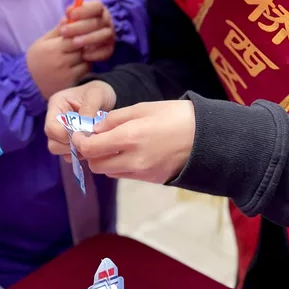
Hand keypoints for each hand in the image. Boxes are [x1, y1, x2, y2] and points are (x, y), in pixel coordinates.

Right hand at [27, 26, 90, 98]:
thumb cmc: (39, 59)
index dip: (79, 33)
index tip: (80, 32)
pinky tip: (79, 63)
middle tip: (84, 41)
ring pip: (87, 58)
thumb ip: (57, 30)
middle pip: (82, 47)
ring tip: (81, 52)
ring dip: (87, 54)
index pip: (74, 37)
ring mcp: (67, 74)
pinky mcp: (72, 82)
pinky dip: (86, 65)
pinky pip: (86, 70)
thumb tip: (69, 17)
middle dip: (84, 43)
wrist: (31, 84)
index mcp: (52, 49)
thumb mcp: (43, 42)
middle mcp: (60, 61)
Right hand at [44, 81, 117, 156]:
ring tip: (90, 143)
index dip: (65, 135)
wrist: (106, 97)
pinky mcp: (68, 141)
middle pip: (52, 143)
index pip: (51, 128)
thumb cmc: (99, 92)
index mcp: (56, 105)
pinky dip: (79, 154)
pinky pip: (68, 155)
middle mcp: (54, 120)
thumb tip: (84, 129)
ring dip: (74, 151)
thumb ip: (89, 108)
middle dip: (70, 145)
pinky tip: (90, 146)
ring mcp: (60, 132)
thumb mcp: (96, 94)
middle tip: (88, 140)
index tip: (83, 134)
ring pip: (59, 150)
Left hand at [62, 0, 115, 62]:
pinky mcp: (109, 49)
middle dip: (80, 27)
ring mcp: (109, 35)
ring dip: (88, 39)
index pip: (96, 6)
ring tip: (74, 42)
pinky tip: (84, 54)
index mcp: (98, 9)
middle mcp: (106, 21)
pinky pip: (106, 51)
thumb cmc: (71, 28)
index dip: (84, 10)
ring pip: (103, 35)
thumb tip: (67, 17)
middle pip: (97, 21)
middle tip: (64, 31)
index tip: (70, 15)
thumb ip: (68, 18)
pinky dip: (95, 53)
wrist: (74, 46)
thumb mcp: (68, 21)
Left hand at [72, 101, 194, 184]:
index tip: (80, 133)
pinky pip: (126, 175)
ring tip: (115, 143)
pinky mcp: (152, 180)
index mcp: (129, 139)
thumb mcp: (143, 108)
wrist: (209, 137)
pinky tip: (131, 151)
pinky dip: (121, 165)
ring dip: (106, 160)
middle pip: (96, 165)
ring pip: (110, 172)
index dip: (80, 142)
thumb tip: (94, 129)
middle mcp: (133, 161)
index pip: (90, 149)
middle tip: (96, 138)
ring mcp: (143, 173)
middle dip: (91, 153)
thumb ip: (114, 119)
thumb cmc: (176, 115)